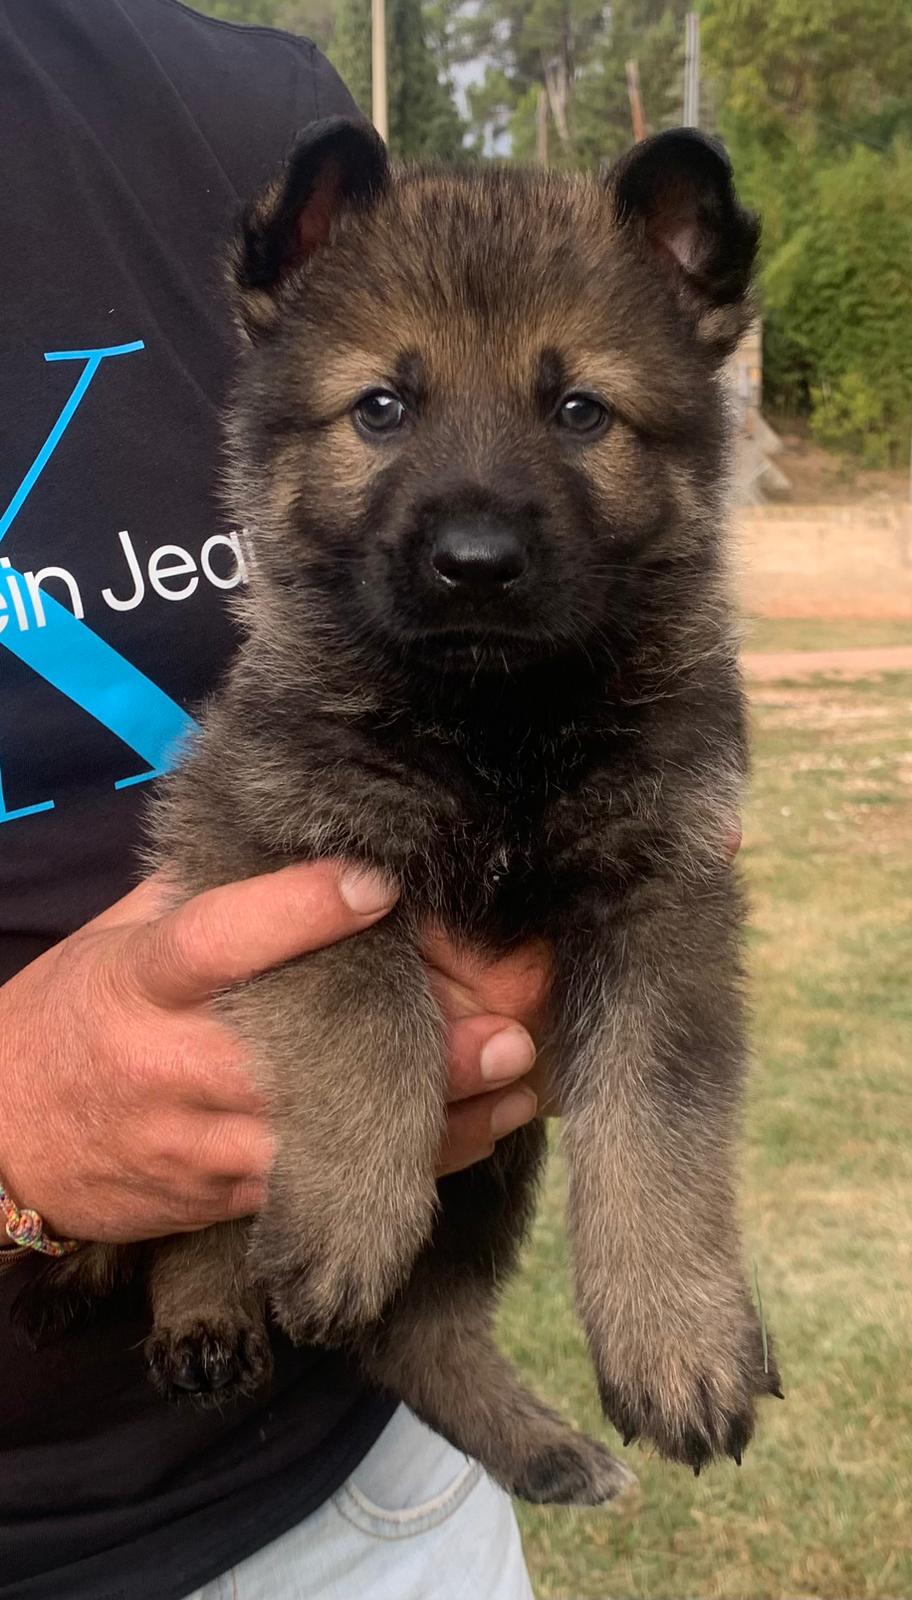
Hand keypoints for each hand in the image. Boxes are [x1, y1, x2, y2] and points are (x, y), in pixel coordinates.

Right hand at [0, 865, 547, 1242]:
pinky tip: (485, 1130)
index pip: (215, 939)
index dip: (294, 912)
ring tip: (524, 1080)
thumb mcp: (122, 936)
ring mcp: (202, 1143)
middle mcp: (174, 1065)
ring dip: (438, 1119)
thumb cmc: (81, 1012)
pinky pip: (329, 1187)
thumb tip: (302, 830)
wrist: (6, 1142)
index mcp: (143, 981)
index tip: (378, 881)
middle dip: (414, 1049)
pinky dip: (413, 1166)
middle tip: (511, 1023)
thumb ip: (207, 891)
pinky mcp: (225, 1199)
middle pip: (301, 1062)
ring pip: (332, 1141)